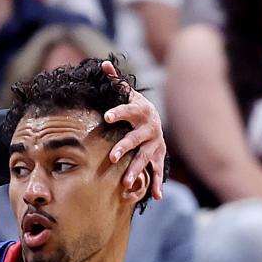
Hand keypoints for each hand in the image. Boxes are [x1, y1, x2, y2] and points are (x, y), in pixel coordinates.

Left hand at [100, 60, 166, 201]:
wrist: (155, 119)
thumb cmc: (133, 108)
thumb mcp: (127, 94)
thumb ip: (115, 82)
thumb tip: (102, 64)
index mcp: (139, 112)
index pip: (127, 111)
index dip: (117, 113)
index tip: (105, 116)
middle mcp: (149, 129)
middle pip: (136, 139)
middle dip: (124, 147)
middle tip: (112, 157)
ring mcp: (154, 144)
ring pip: (145, 158)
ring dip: (136, 170)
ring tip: (126, 182)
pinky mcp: (158, 157)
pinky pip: (159, 172)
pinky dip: (158, 184)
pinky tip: (157, 197)